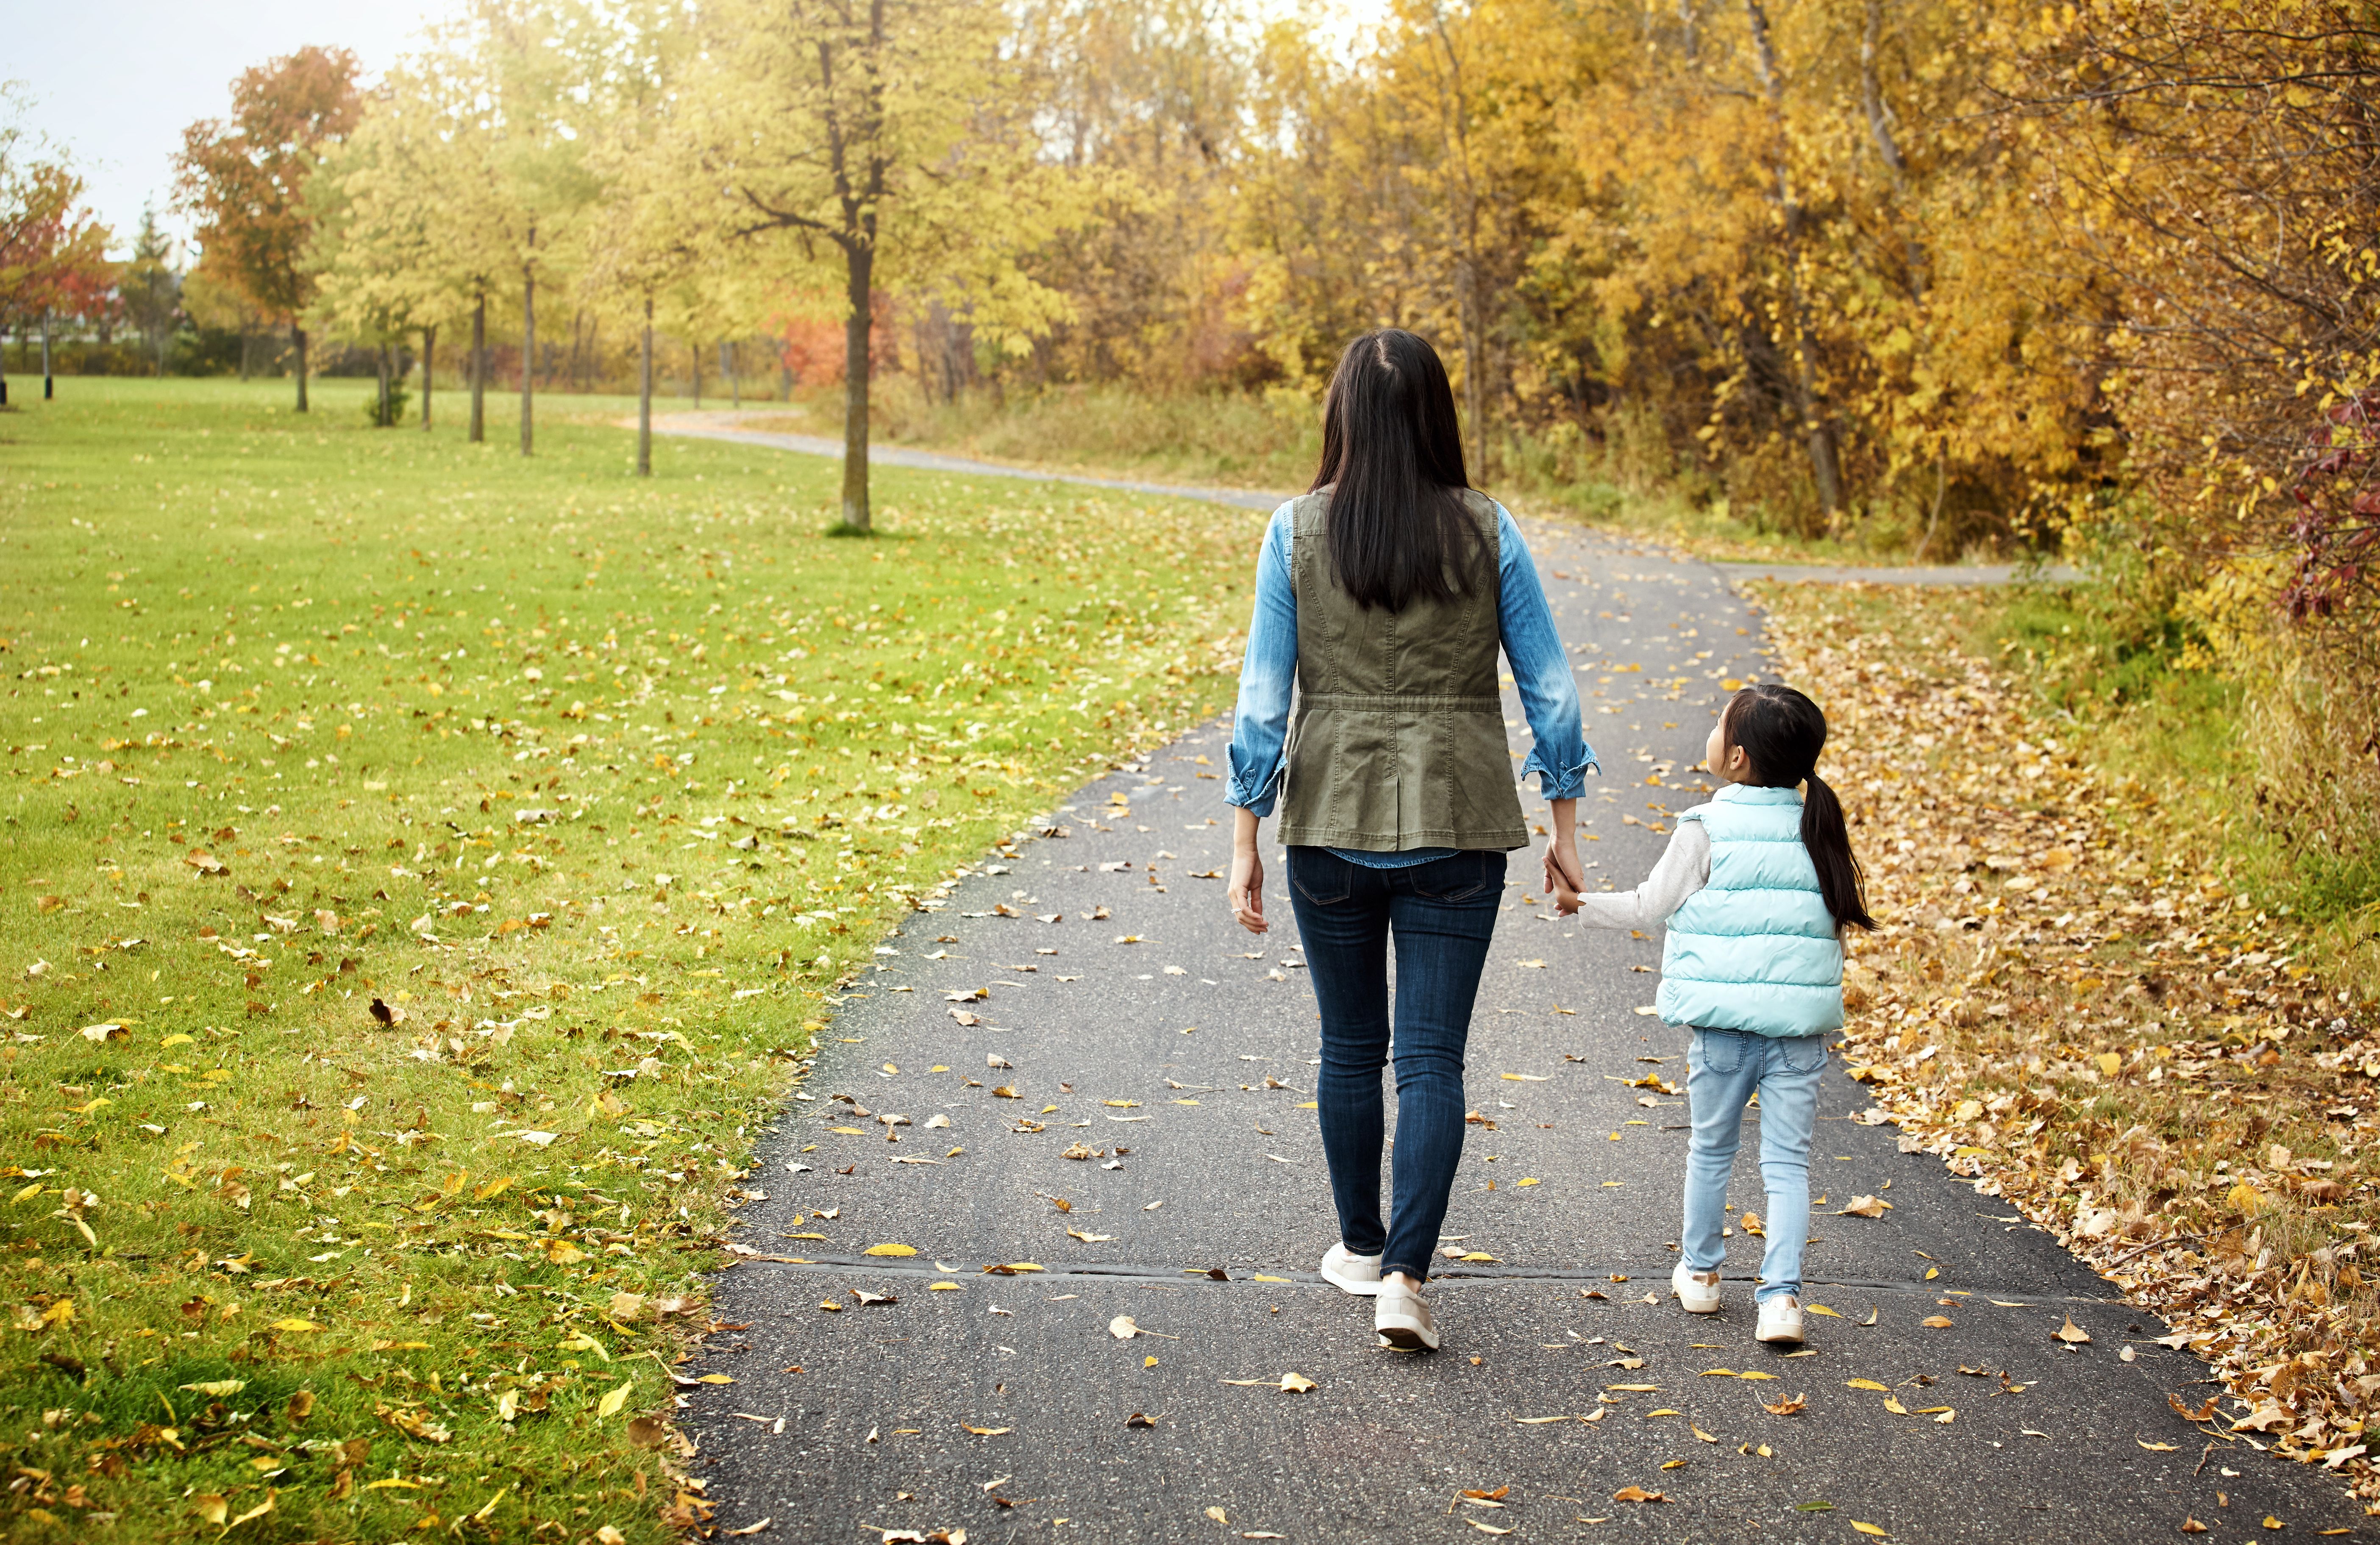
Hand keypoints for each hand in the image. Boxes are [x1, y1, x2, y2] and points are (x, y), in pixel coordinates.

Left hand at [1229, 846, 1266, 932]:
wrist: (1247, 851)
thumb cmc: (1252, 866)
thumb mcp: (1256, 886)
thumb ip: (1256, 901)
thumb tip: (1259, 915)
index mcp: (1235, 896)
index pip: (1241, 915)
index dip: (1250, 924)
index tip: (1261, 929)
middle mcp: (1231, 896)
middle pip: (1240, 918)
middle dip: (1253, 926)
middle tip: (1265, 929)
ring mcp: (1233, 893)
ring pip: (1241, 915)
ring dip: (1254, 922)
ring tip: (1265, 924)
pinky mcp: (1237, 890)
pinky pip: (1244, 908)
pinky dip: (1252, 915)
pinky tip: (1261, 918)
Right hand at [1541, 796, 1582, 912]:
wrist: (1560, 841)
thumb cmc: (1556, 852)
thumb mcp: (1550, 870)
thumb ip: (1548, 880)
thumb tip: (1547, 892)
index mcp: (1569, 877)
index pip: (1570, 893)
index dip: (1565, 902)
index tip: (1559, 911)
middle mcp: (1575, 879)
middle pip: (1575, 897)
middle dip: (1569, 908)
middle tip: (1560, 914)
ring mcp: (1577, 879)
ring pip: (1581, 897)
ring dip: (1577, 907)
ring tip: (1574, 915)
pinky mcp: (1576, 877)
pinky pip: (1582, 892)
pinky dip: (1583, 901)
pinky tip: (1584, 908)